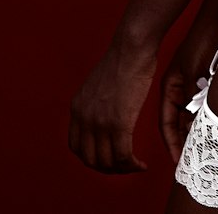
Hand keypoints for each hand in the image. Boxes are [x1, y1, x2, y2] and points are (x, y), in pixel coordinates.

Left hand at [69, 43, 155, 173]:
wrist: (132, 47)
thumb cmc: (124, 58)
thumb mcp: (99, 83)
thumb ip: (96, 102)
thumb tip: (106, 113)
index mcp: (77, 107)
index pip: (76, 147)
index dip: (92, 158)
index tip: (107, 158)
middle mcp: (83, 118)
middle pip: (90, 159)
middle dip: (107, 168)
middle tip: (123, 167)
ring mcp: (100, 122)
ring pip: (107, 162)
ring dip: (121, 170)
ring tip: (134, 166)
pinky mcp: (118, 123)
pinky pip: (123, 156)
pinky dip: (132, 166)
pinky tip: (141, 164)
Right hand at [159, 18, 217, 163]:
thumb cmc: (204, 42)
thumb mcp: (193, 73)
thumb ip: (191, 99)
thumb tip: (190, 128)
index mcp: (170, 87)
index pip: (166, 123)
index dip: (172, 142)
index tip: (178, 161)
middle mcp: (180, 89)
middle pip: (179, 122)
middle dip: (184, 141)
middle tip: (192, 162)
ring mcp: (193, 85)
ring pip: (193, 116)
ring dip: (197, 131)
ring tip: (204, 151)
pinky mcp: (207, 81)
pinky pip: (206, 107)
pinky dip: (208, 119)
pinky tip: (216, 129)